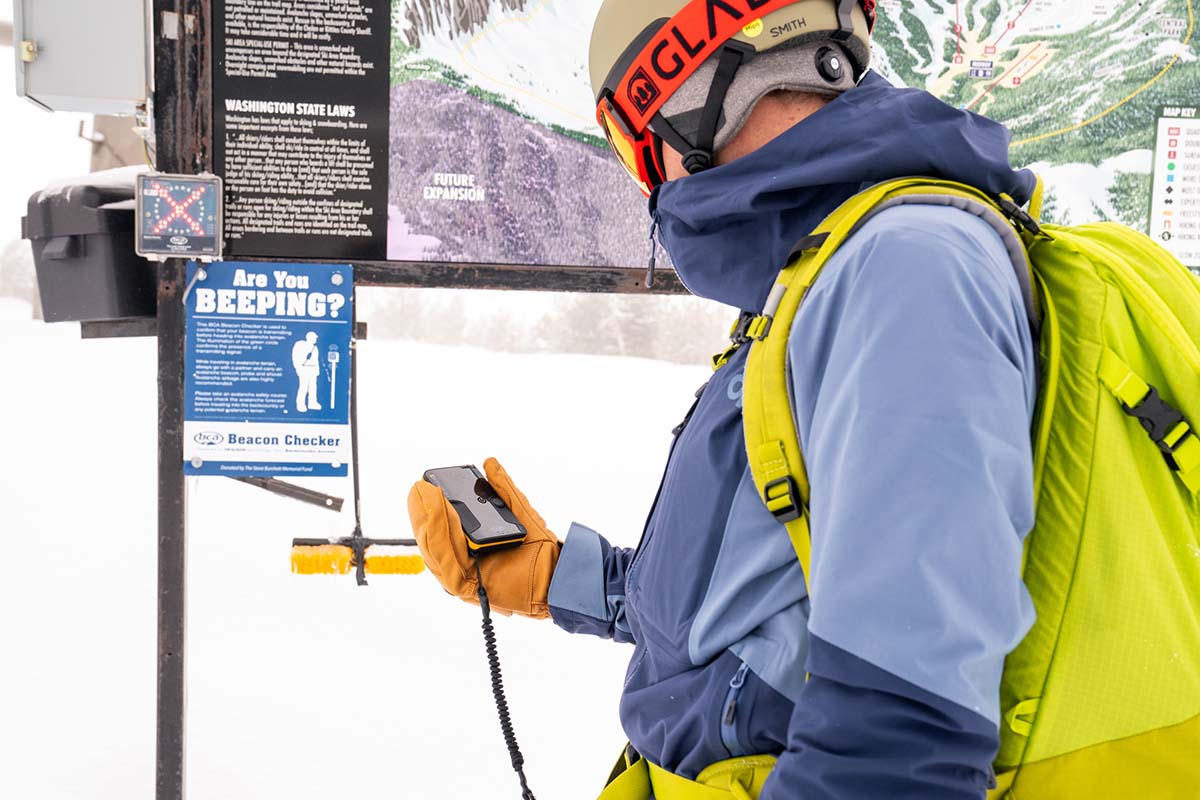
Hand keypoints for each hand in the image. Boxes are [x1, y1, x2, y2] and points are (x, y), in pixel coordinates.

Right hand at [408, 458, 559, 618]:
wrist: (558, 573)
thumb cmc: (540, 551)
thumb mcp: (520, 511)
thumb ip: (503, 489)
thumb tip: (490, 463)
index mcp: (468, 547)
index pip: (439, 527)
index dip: (429, 506)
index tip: (426, 483)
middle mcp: (460, 563)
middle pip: (431, 538)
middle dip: (423, 510)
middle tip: (421, 486)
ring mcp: (462, 576)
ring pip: (435, 548)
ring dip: (428, 520)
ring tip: (428, 494)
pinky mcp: (467, 587)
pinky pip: (447, 562)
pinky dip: (440, 537)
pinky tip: (441, 514)